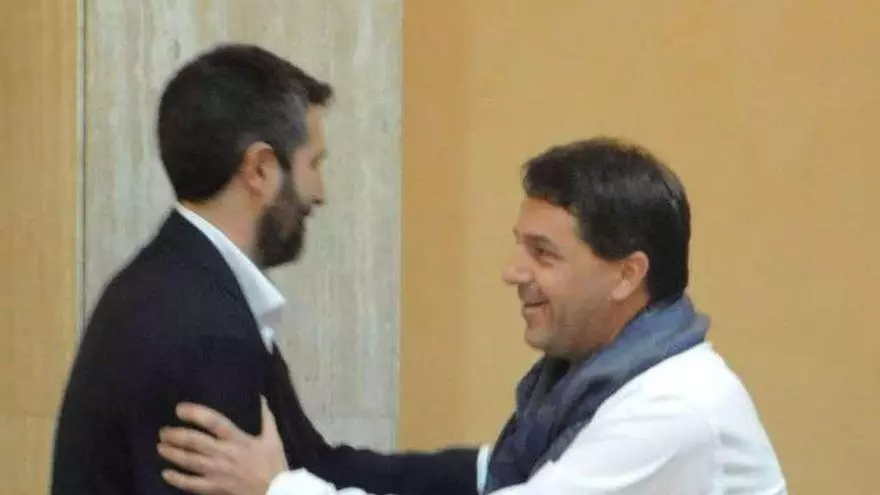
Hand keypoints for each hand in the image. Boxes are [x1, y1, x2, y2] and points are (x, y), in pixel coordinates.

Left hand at [158, 397, 287, 494]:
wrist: (276, 493)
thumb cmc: (273, 464)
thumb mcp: (273, 438)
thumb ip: (266, 417)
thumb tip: (260, 397)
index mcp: (238, 439)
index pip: (213, 422)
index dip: (195, 413)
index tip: (180, 409)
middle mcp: (224, 454)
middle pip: (194, 441)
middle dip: (175, 435)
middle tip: (163, 431)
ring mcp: (217, 472)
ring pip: (188, 461)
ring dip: (172, 453)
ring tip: (161, 447)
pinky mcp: (214, 488)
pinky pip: (191, 484)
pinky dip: (176, 479)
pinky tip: (166, 473)